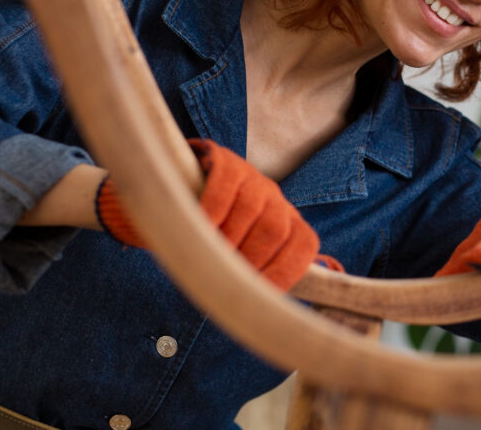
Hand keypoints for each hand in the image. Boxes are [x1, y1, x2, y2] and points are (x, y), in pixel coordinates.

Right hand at [96, 138, 323, 289]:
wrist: (176, 193)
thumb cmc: (210, 236)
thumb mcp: (235, 257)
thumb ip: (251, 279)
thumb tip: (265, 320)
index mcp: (287, 222)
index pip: (304, 246)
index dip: (285, 273)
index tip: (260, 297)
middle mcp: (275, 198)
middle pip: (277, 229)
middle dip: (251, 259)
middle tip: (226, 278)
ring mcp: (252, 177)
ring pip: (252, 208)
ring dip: (230, 238)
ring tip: (209, 258)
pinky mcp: (225, 161)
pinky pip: (225, 186)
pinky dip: (214, 210)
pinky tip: (200, 228)